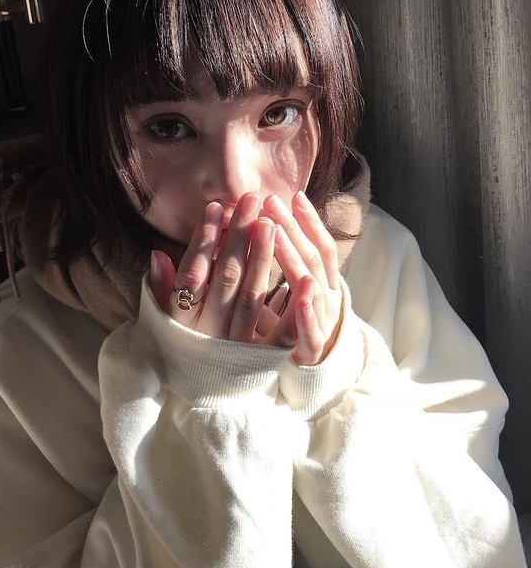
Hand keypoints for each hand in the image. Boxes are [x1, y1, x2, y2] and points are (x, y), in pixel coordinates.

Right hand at [148, 191, 342, 364]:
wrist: (201, 405)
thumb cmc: (178, 352)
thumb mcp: (160, 323)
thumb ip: (160, 290)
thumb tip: (157, 254)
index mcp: (182, 322)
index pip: (193, 273)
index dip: (204, 240)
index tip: (216, 208)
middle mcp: (210, 332)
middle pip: (227, 278)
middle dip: (240, 237)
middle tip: (251, 201)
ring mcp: (238, 345)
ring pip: (253, 296)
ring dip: (263, 258)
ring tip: (271, 222)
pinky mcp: (263, 359)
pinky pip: (282, 334)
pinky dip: (296, 308)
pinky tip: (307, 280)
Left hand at [261, 191, 342, 363]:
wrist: (316, 373)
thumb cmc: (292, 326)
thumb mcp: (283, 294)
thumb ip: (268, 268)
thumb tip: (240, 232)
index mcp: (321, 280)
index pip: (318, 243)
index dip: (307, 220)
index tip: (292, 194)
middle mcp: (326, 296)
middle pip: (313, 256)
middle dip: (292, 227)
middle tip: (272, 201)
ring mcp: (321, 320)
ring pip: (310, 283)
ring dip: (293, 256)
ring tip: (276, 231)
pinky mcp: (311, 347)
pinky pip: (308, 328)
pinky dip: (305, 309)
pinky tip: (301, 289)